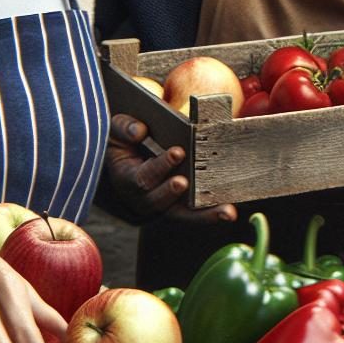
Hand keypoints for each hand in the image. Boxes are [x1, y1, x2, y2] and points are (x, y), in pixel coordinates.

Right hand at [103, 113, 236, 224]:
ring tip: (226, 210)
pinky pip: (192, 214)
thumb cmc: (122, 143)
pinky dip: (209, 214)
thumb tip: (139, 131)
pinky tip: (228, 212)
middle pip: (158, 201)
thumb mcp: (115, 132)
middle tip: (187, 181)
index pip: (142, 177)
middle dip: (173, 191)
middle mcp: (142, 198)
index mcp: (125, 179)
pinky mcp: (176, 208)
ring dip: (203, 213)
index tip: (178, 152)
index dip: (160, 166)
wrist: (123, 163)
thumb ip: (124, 128)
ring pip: (181, 213)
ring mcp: (161, 205)